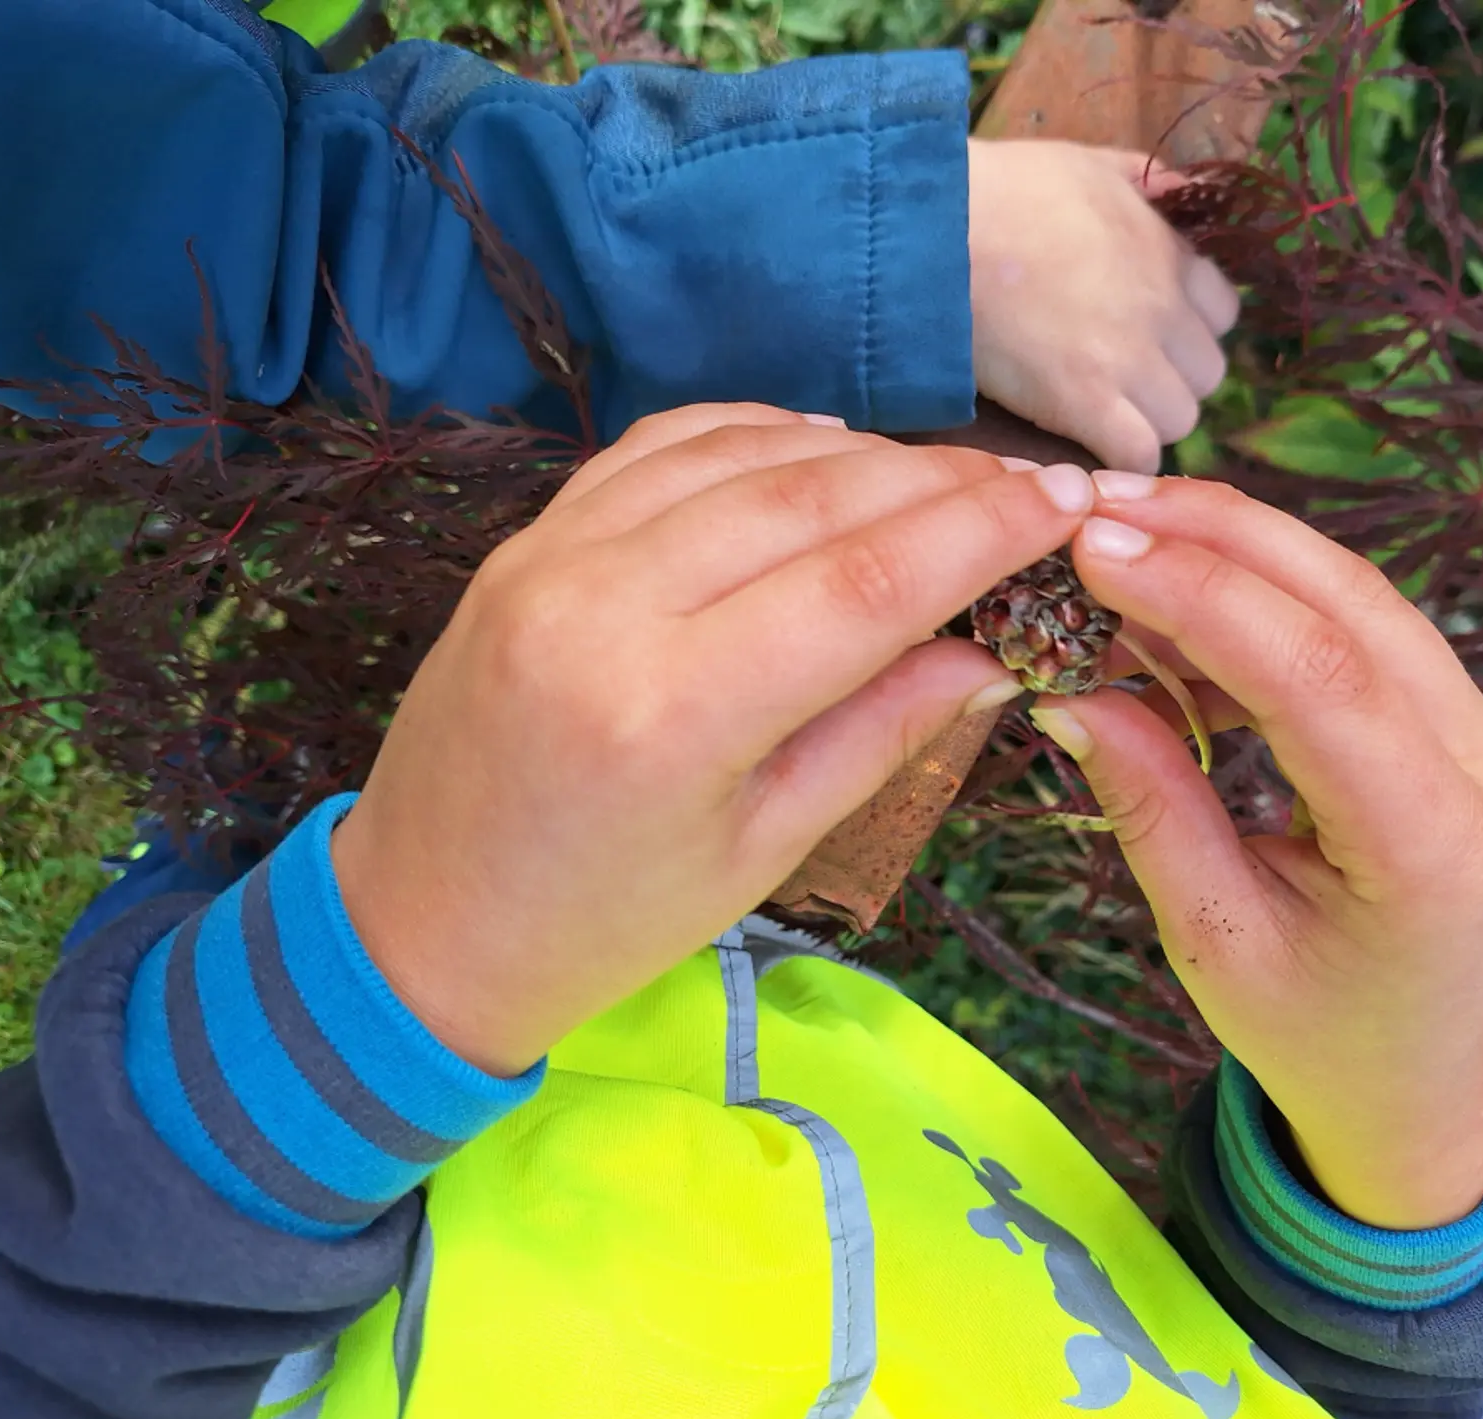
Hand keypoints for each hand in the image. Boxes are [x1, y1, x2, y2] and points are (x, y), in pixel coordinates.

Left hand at [330, 404, 1095, 1075]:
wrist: (416, 919)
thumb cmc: (603, 921)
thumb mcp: (764, 851)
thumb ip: (881, 733)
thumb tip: (992, 647)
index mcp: (673, 713)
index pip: (865, 581)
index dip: (980, 529)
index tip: (1066, 498)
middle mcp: (606, 606)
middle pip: (812, 498)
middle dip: (939, 481)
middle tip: (1028, 485)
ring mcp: (553, 555)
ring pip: (743, 453)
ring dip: (859, 451)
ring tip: (942, 479)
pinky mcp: (528, 536)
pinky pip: (663, 445)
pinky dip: (758, 433)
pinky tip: (820, 450)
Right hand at [968, 139, 1239, 473]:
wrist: (943, 231)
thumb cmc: (1004, 191)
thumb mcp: (1088, 164)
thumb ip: (1142, 181)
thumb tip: (1175, 190)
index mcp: (1168, 253)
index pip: (1223, 314)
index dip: (1188, 330)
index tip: (1150, 336)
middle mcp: (1162, 308)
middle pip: (1206, 375)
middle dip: (1170, 381)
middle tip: (1122, 383)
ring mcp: (1129, 359)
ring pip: (1179, 420)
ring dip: (1146, 424)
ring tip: (1101, 416)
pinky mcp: (1086, 402)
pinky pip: (1138, 454)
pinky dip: (1119, 459)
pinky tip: (1089, 446)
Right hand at [1026, 474, 1482, 1229]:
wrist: (1412, 1085)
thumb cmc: (1311, 1037)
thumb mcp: (1212, 939)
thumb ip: (1152, 804)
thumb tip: (1069, 686)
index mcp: (1434, 849)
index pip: (1319, 679)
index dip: (1203, 596)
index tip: (1095, 546)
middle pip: (1352, 605)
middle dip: (1217, 538)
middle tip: (1096, 506)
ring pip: (1361, 597)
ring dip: (1240, 551)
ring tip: (1123, 535)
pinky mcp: (1464, 724)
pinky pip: (1364, 628)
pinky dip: (1268, 598)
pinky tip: (1182, 598)